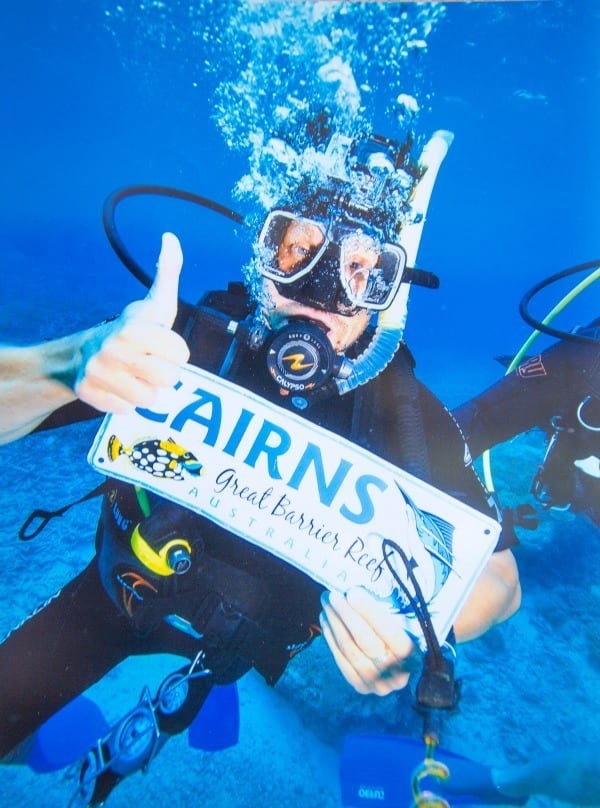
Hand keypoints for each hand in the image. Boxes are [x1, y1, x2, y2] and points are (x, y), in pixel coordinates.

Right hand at [74, 233, 189, 412]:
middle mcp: (114, 348)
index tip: (159, 345)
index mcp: (134, 326)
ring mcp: (99, 372)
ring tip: (133, 376)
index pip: (181, 354)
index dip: (174, 352)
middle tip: (147, 363)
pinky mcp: (89, 393)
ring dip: (146, 390)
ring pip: (150, 399)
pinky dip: (126, 402)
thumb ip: (168, 272)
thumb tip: (171, 237)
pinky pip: (128, 409)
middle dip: (163, 373)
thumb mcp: (153, 303)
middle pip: (169, 379)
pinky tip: (118, 386)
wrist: (80, 355)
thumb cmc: (130, 330)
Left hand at [319, 587, 419, 695]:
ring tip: (326, 603)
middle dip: (346, 614)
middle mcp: (397, 674)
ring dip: (334, 623)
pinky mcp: (361, 686)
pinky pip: (341, 659)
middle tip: (332, 594)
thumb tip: (359, 591)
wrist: (401, 667)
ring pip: (350, 650)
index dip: (369, 611)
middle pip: (365, 640)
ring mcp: (378, 684)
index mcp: (414, 655)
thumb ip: (390, 611)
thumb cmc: (404, 635)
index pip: (390, 632)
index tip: (353, 592)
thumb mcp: (406, 624)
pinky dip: (331, 638)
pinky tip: (326, 620)